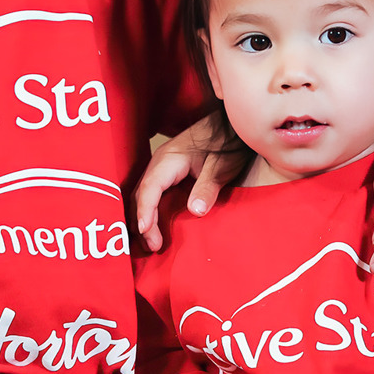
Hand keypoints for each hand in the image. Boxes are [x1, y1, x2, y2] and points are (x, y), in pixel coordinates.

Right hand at [136, 113, 246, 250]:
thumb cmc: (227, 143)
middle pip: (141, 194)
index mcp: (169, 160)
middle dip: (142, 221)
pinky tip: (153, 225)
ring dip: (143, 217)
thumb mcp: (221, 166)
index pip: (150, 188)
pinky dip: (149, 209)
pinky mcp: (167, 171)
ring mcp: (161, 166)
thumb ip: (207, 187)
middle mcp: (159, 162)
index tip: (146, 232)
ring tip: (150, 241)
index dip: (145, 212)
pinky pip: (152, 192)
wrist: (231, 126)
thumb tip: (195, 210)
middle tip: (153, 246)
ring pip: (144, 194)